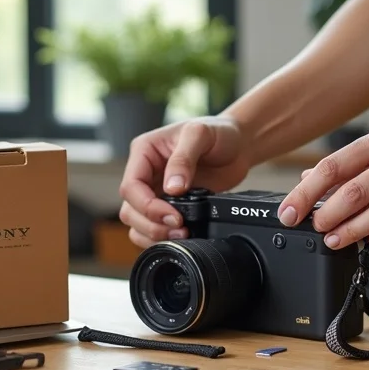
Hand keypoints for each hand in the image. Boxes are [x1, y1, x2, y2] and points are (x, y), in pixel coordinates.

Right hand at [119, 116, 252, 247]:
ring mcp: (155, 192)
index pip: (131, 187)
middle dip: (152, 224)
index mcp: (144, 152)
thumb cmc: (218, 132)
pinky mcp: (168, 206)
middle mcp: (145, 173)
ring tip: (182, 233)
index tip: (173, 215)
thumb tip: (172, 188)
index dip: (148, 206)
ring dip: (155, 234)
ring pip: (137, 223)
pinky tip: (181, 235)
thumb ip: (183, 159)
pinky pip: (153, 228)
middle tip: (180, 227)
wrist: (238, 145)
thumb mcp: (199, 134)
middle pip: (130, 210)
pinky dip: (162, 237)